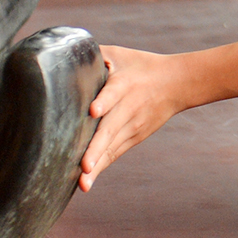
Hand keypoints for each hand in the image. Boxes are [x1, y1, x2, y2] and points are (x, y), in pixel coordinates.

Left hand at [79, 46, 188, 190]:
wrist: (176, 83)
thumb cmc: (139, 65)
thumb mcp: (118, 54)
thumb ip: (92, 55)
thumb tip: (61, 56)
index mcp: (124, 84)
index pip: (112, 94)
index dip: (103, 102)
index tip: (92, 111)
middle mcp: (128, 108)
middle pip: (110, 130)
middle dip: (96, 148)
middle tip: (84, 166)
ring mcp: (133, 127)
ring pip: (112, 148)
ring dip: (97, 166)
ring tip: (83, 184)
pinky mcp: (133, 138)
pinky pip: (114, 154)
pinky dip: (101, 167)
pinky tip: (86, 183)